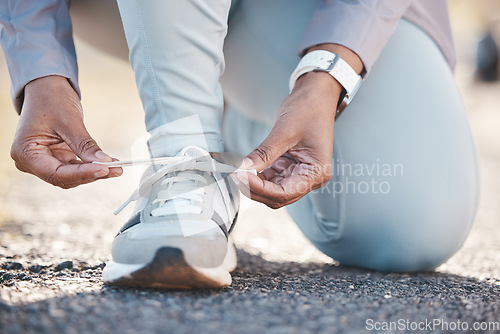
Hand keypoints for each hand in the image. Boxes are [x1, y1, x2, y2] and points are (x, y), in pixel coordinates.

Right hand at [10, 75, 122, 188]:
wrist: (46, 87)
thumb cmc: (51, 99)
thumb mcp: (69, 121)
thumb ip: (85, 145)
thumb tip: (105, 162)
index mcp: (26, 153)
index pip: (56, 174)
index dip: (82, 174)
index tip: (104, 169)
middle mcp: (31, 162)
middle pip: (64, 177)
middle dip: (91, 174)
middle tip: (116, 169)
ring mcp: (44, 161)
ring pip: (72, 175)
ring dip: (94, 172)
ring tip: (116, 167)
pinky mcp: (57, 157)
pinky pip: (75, 167)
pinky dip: (91, 166)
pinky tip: (109, 163)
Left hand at [237, 72, 338, 207]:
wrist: (316, 94)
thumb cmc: (308, 109)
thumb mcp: (284, 131)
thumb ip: (263, 153)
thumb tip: (242, 168)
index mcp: (316, 173)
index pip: (284, 193)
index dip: (260, 188)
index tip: (240, 176)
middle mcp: (311, 178)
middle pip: (278, 196)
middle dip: (255, 188)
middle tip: (234, 175)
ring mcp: (301, 173)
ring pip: (273, 190)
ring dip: (255, 183)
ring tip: (237, 170)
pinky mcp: (291, 167)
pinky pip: (272, 178)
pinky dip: (258, 175)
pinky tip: (245, 166)